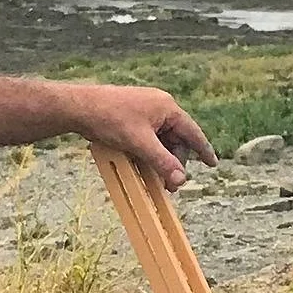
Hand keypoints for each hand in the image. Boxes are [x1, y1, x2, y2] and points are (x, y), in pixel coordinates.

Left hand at [63, 82, 214, 190]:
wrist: (80, 106)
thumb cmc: (110, 119)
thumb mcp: (140, 144)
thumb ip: (162, 162)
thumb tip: (181, 180)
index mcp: (167, 108)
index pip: (192, 132)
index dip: (203, 150)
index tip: (213, 164)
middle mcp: (160, 106)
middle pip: (176, 140)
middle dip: (173, 163)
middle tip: (168, 186)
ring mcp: (145, 110)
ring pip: (161, 141)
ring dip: (158, 160)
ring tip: (151, 178)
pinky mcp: (133, 115)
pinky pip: (148, 137)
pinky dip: (147, 152)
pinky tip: (139, 164)